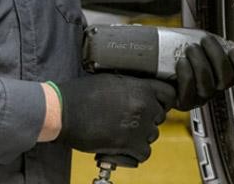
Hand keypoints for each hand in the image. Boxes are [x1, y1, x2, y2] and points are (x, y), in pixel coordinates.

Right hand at [57, 74, 175, 162]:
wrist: (65, 111)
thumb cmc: (82, 94)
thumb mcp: (111, 80)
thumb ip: (131, 86)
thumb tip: (139, 92)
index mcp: (140, 86)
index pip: (168, 94)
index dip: (163, 99)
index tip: (158, 103)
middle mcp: (143, 105)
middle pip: (160, 115)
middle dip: (149, 117)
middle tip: (132, 118)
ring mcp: (138, 126)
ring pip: (153, 134)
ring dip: (141, 134)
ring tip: (123, 131)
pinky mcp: (129, 145)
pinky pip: (144, 153)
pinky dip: (135, 152)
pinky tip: (123, 145)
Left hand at [175, 35, 233, 109]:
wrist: (156, 56)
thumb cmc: (175, 47)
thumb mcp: (198, 38)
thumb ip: (215, 41)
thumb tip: (228, 41)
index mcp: (222, 71)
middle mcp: (214, 85)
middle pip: (227, 78)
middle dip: (216, 55)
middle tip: (205, 41)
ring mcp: (199, 95)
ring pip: (208, 85)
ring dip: (199, 62)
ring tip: (190, 50)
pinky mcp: (183, 101)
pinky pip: (189, 92)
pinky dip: (185, 74)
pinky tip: (181, 63)